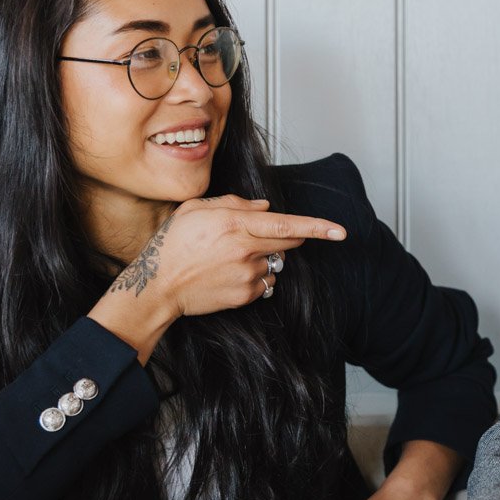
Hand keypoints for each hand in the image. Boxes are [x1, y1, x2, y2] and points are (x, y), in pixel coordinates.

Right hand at [89, 196, 345, 361]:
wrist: (158, 285)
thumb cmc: (173, 244)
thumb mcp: (196, 210)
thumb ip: (235, 204)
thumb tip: (265, 207)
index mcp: (235, 224)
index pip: (286, 224)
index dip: (317, 227)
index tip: (340, 231)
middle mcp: (246, 249)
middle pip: (288, 242)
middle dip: (285, 236)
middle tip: (254, 237)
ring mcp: (248, 274)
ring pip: (276, 263)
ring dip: (264, 258)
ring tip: (230, 259)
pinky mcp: (246, 295)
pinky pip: (265, 282)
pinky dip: (255, 276)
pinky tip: (229, 274)